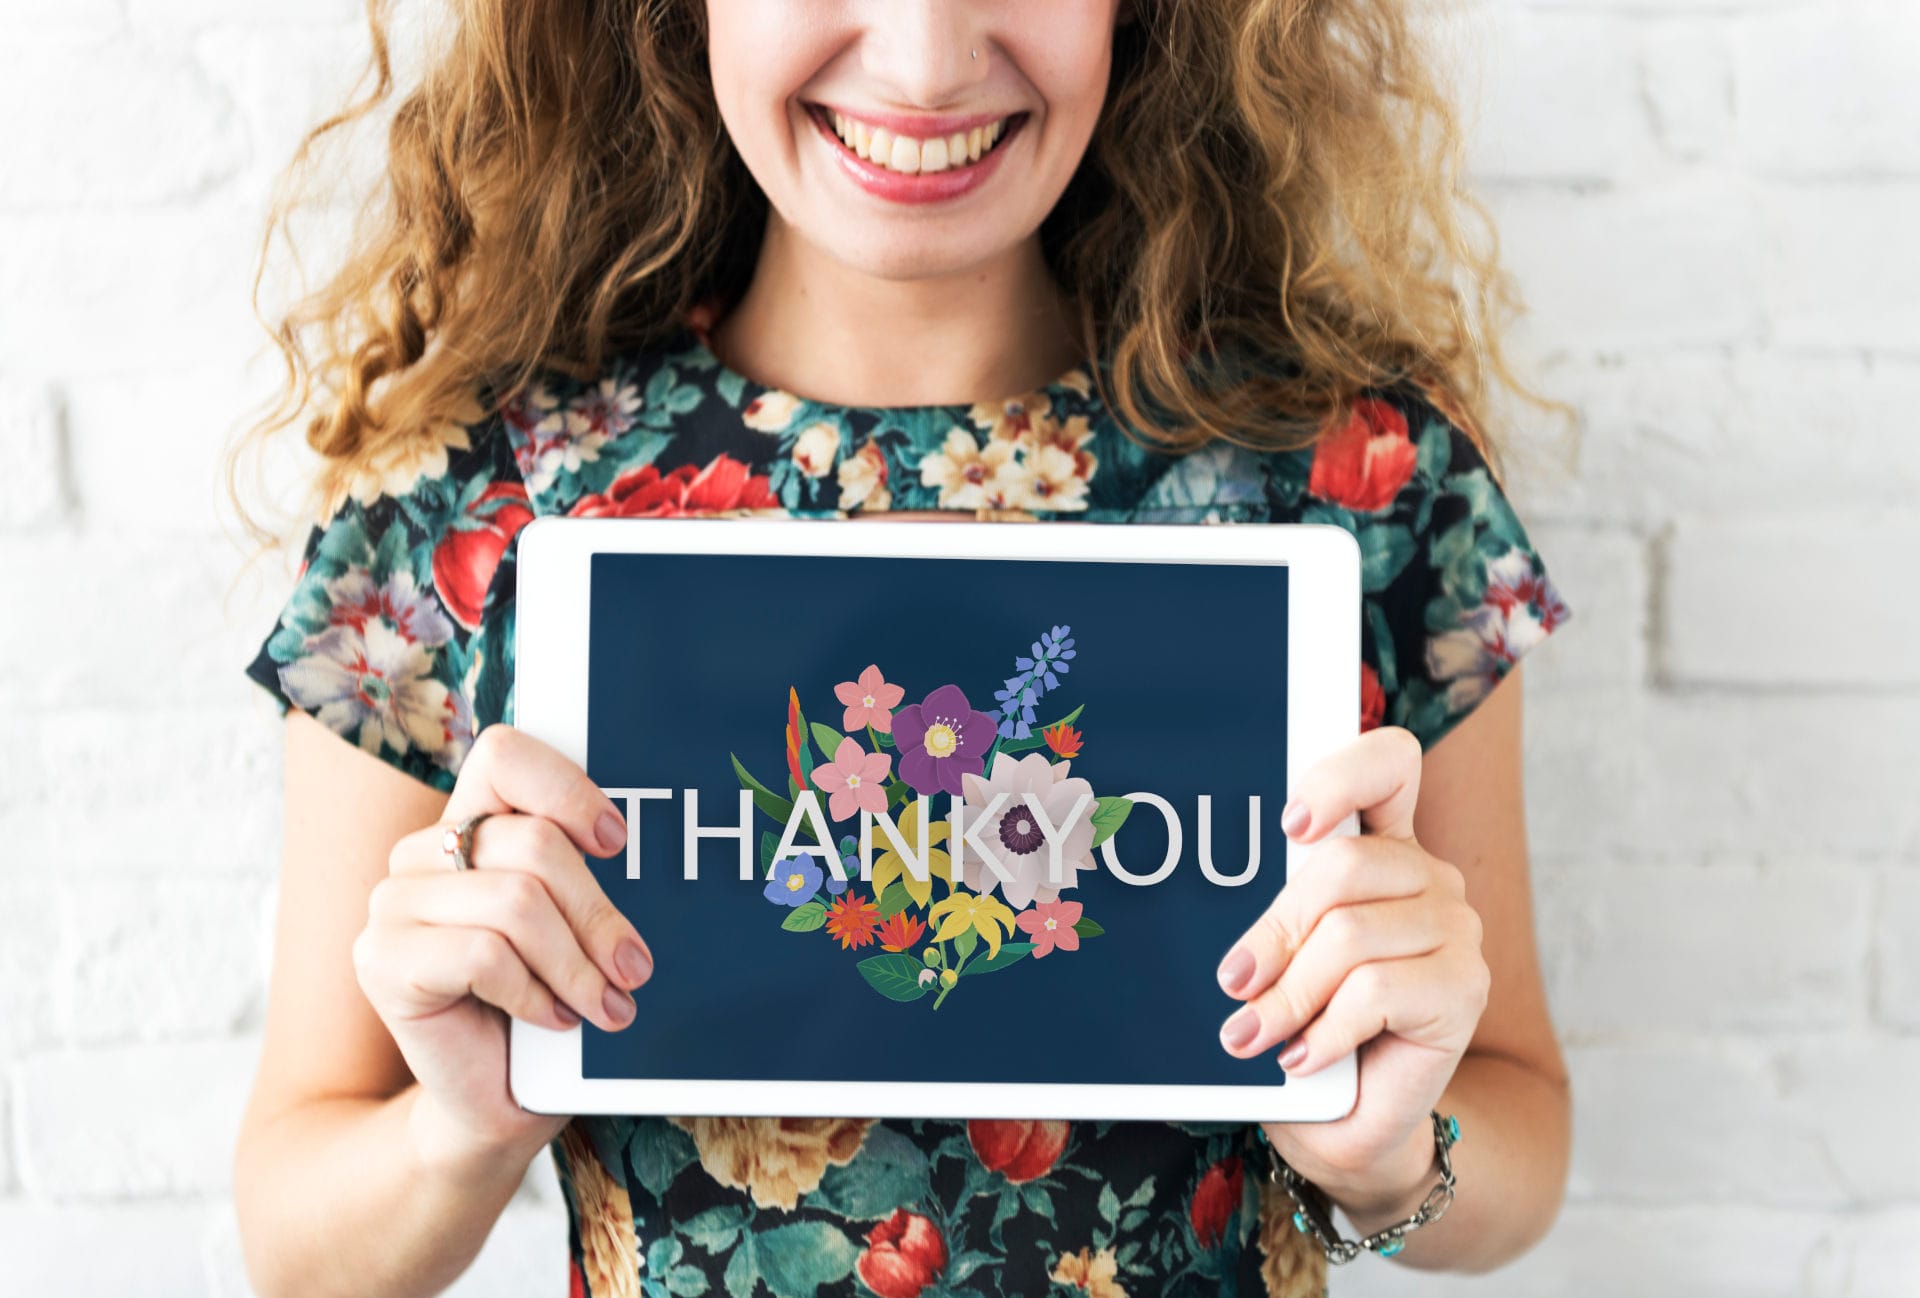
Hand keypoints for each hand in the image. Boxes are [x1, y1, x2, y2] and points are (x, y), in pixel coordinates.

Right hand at [351, 724, 653, 1171]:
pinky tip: (551, 1018)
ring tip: (604, 1005)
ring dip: (575, 964)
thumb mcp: (574, 930)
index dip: (567, 788)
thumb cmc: (545, 1007)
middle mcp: (422, 853)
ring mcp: (392, 905)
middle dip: (598, 914)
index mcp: (469, 825)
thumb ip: (585, 878)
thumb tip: (645, 852)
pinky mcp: (381, 961)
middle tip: (634, 967)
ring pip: (515, 902)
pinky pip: (483, 954)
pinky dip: (533, 992)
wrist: (494, 1101)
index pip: (504, 755)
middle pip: (532, 845)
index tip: (617, 842)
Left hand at [1214, 726, 1488, 1214]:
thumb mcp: (1280, 959)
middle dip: (1275, 930)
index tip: (1289, 825)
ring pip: (1350, 935)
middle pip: (1343, 865)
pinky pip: (1375, 991)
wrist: (1348, 1121)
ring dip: (1289, 995)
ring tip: (1256, 1034)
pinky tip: (1305, 1056)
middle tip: (1235, 983)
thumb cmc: (1306, 1027)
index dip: (1339, 778)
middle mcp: (1426, 877)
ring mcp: (1454, 929)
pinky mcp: (1463, 986)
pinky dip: (1326, 1029)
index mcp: (1382, 847)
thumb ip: (1272, 916)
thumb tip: (1220, 913)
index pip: (1389, 764)